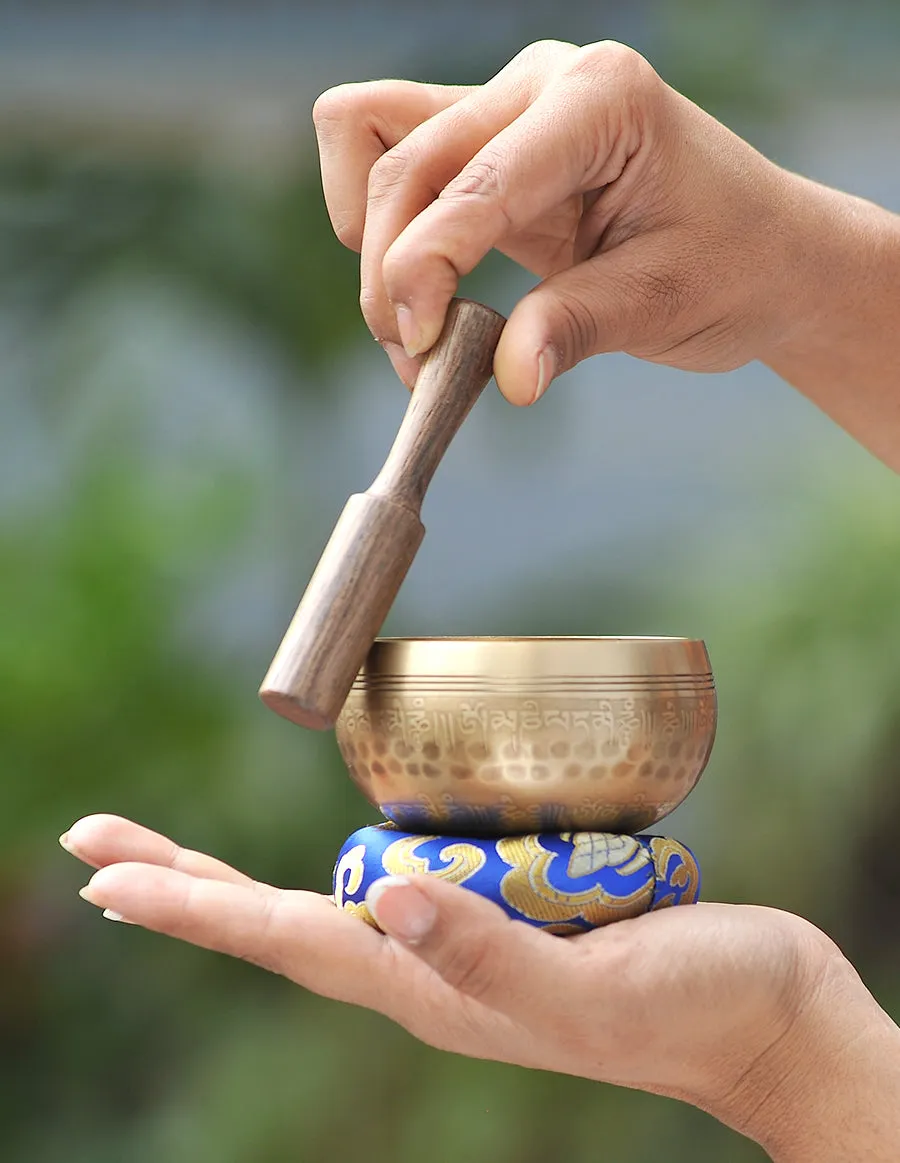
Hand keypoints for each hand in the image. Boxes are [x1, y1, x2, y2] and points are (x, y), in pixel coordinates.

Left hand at [61, 814, 899, 1157]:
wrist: (765, 1013)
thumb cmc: (696, 1006)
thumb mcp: (599, 986)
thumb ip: (493, 956)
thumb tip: (387, 899)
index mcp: (431, 988)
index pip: (283, 940)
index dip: (190, 903)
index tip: (102, 872)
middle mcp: (429, 964)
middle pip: (278, 922)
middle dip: (182, 882)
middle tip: (94, 847)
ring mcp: (463, 938)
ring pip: (326, 899)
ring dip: (242, 874)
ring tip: (174, 856)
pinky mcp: (505, 909)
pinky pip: (401, 878)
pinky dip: (341, 857)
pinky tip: (329, 849)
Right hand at [312, 39, 806, 402]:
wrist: (765, 253)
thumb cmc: (734, 265)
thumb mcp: (665, 303)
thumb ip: (576, 329)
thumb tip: (507, 378)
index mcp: (600, 99)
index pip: (474, 178)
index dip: (423, 265)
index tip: (421, 348)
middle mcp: (541, 84)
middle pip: (399, 157)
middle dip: (390, 268)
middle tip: (419, 360)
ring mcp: (507, 107)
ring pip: (372, 142)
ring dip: (373, 244)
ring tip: (417, 330)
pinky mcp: (487, 147)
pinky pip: (393, 164)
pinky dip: (387, 236)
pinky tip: (426, 295)